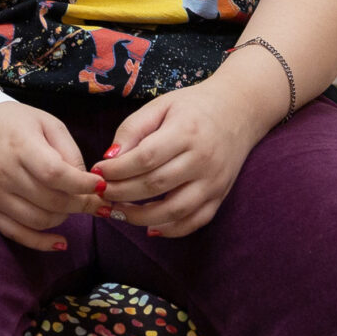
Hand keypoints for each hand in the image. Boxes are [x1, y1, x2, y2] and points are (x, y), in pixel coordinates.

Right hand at [0, 100, 103, 250]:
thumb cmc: (14, 123)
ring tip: (71, 205)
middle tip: (93, 199)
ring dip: (64, 218)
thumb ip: (70, 152)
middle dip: (81, 204)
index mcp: (21, 147)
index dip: (83, 185)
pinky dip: (41, 242)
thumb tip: (87, 184)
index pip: (56, 175)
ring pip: (39, 221)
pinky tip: (60, 242)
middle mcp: (4, 173)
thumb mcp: (47, 123)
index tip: (100, 186)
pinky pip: (17, 234)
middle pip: (52, 201)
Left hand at [95, 79, 277, 238]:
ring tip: (116, 212)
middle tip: (99, 193)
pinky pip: (195, 221)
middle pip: (155, 185)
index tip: (96, 172)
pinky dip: (171, 230)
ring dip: (140, 217)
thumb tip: (108, 158)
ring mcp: (213, 181)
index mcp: (186, 132)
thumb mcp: (161, 106)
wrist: (240, 110)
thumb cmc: (193, 106)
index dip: (117, 170)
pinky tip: (149, 227)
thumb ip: (133, 129)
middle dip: (121, 193)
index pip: (145, 158)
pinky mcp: (220, 196)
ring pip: (174, 210)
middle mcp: (202, 160)